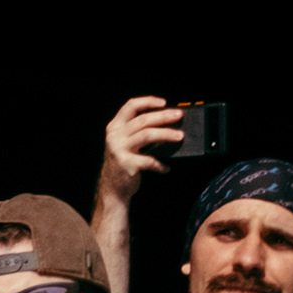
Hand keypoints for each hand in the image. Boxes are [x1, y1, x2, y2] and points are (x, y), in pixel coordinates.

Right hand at [98, 95, 187, 211]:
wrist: (112, 191)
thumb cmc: (123, 165)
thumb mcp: (125, 144)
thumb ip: (138, 132)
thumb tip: (165, 123)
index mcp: (115, 127)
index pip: (131, 106)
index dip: (148, 101)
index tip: (164, 102)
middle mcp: (115, 136)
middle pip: (143, 119)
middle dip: (163, 116)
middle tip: (179, 116)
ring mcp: (120, 150)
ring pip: (148, 135)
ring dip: (166, 134)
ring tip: (179, 136)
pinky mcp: (127, 164)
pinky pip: (149, 160)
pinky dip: (160, 164)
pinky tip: (166, 168)